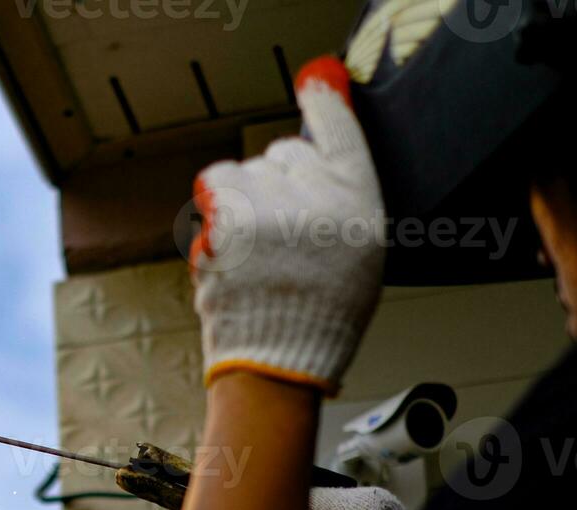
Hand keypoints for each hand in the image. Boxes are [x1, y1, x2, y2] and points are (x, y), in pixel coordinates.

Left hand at [192, 56, 385, 395]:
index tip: (318, 80)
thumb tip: (303, 156)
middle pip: (283, 152)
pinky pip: (215, 186)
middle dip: (271, 180)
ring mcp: (278, 206)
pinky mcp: (235, 219)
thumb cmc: (314, 316)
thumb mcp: (355, 255)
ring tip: (250, 247)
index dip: (327, 104)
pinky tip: (229, 246)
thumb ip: (336, 201)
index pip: (346, 136)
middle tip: (274, 232)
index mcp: (362, 209)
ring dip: (237, 197)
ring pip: (242, 169)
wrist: (278, 362)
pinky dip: (214, 210)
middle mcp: (324, 200)